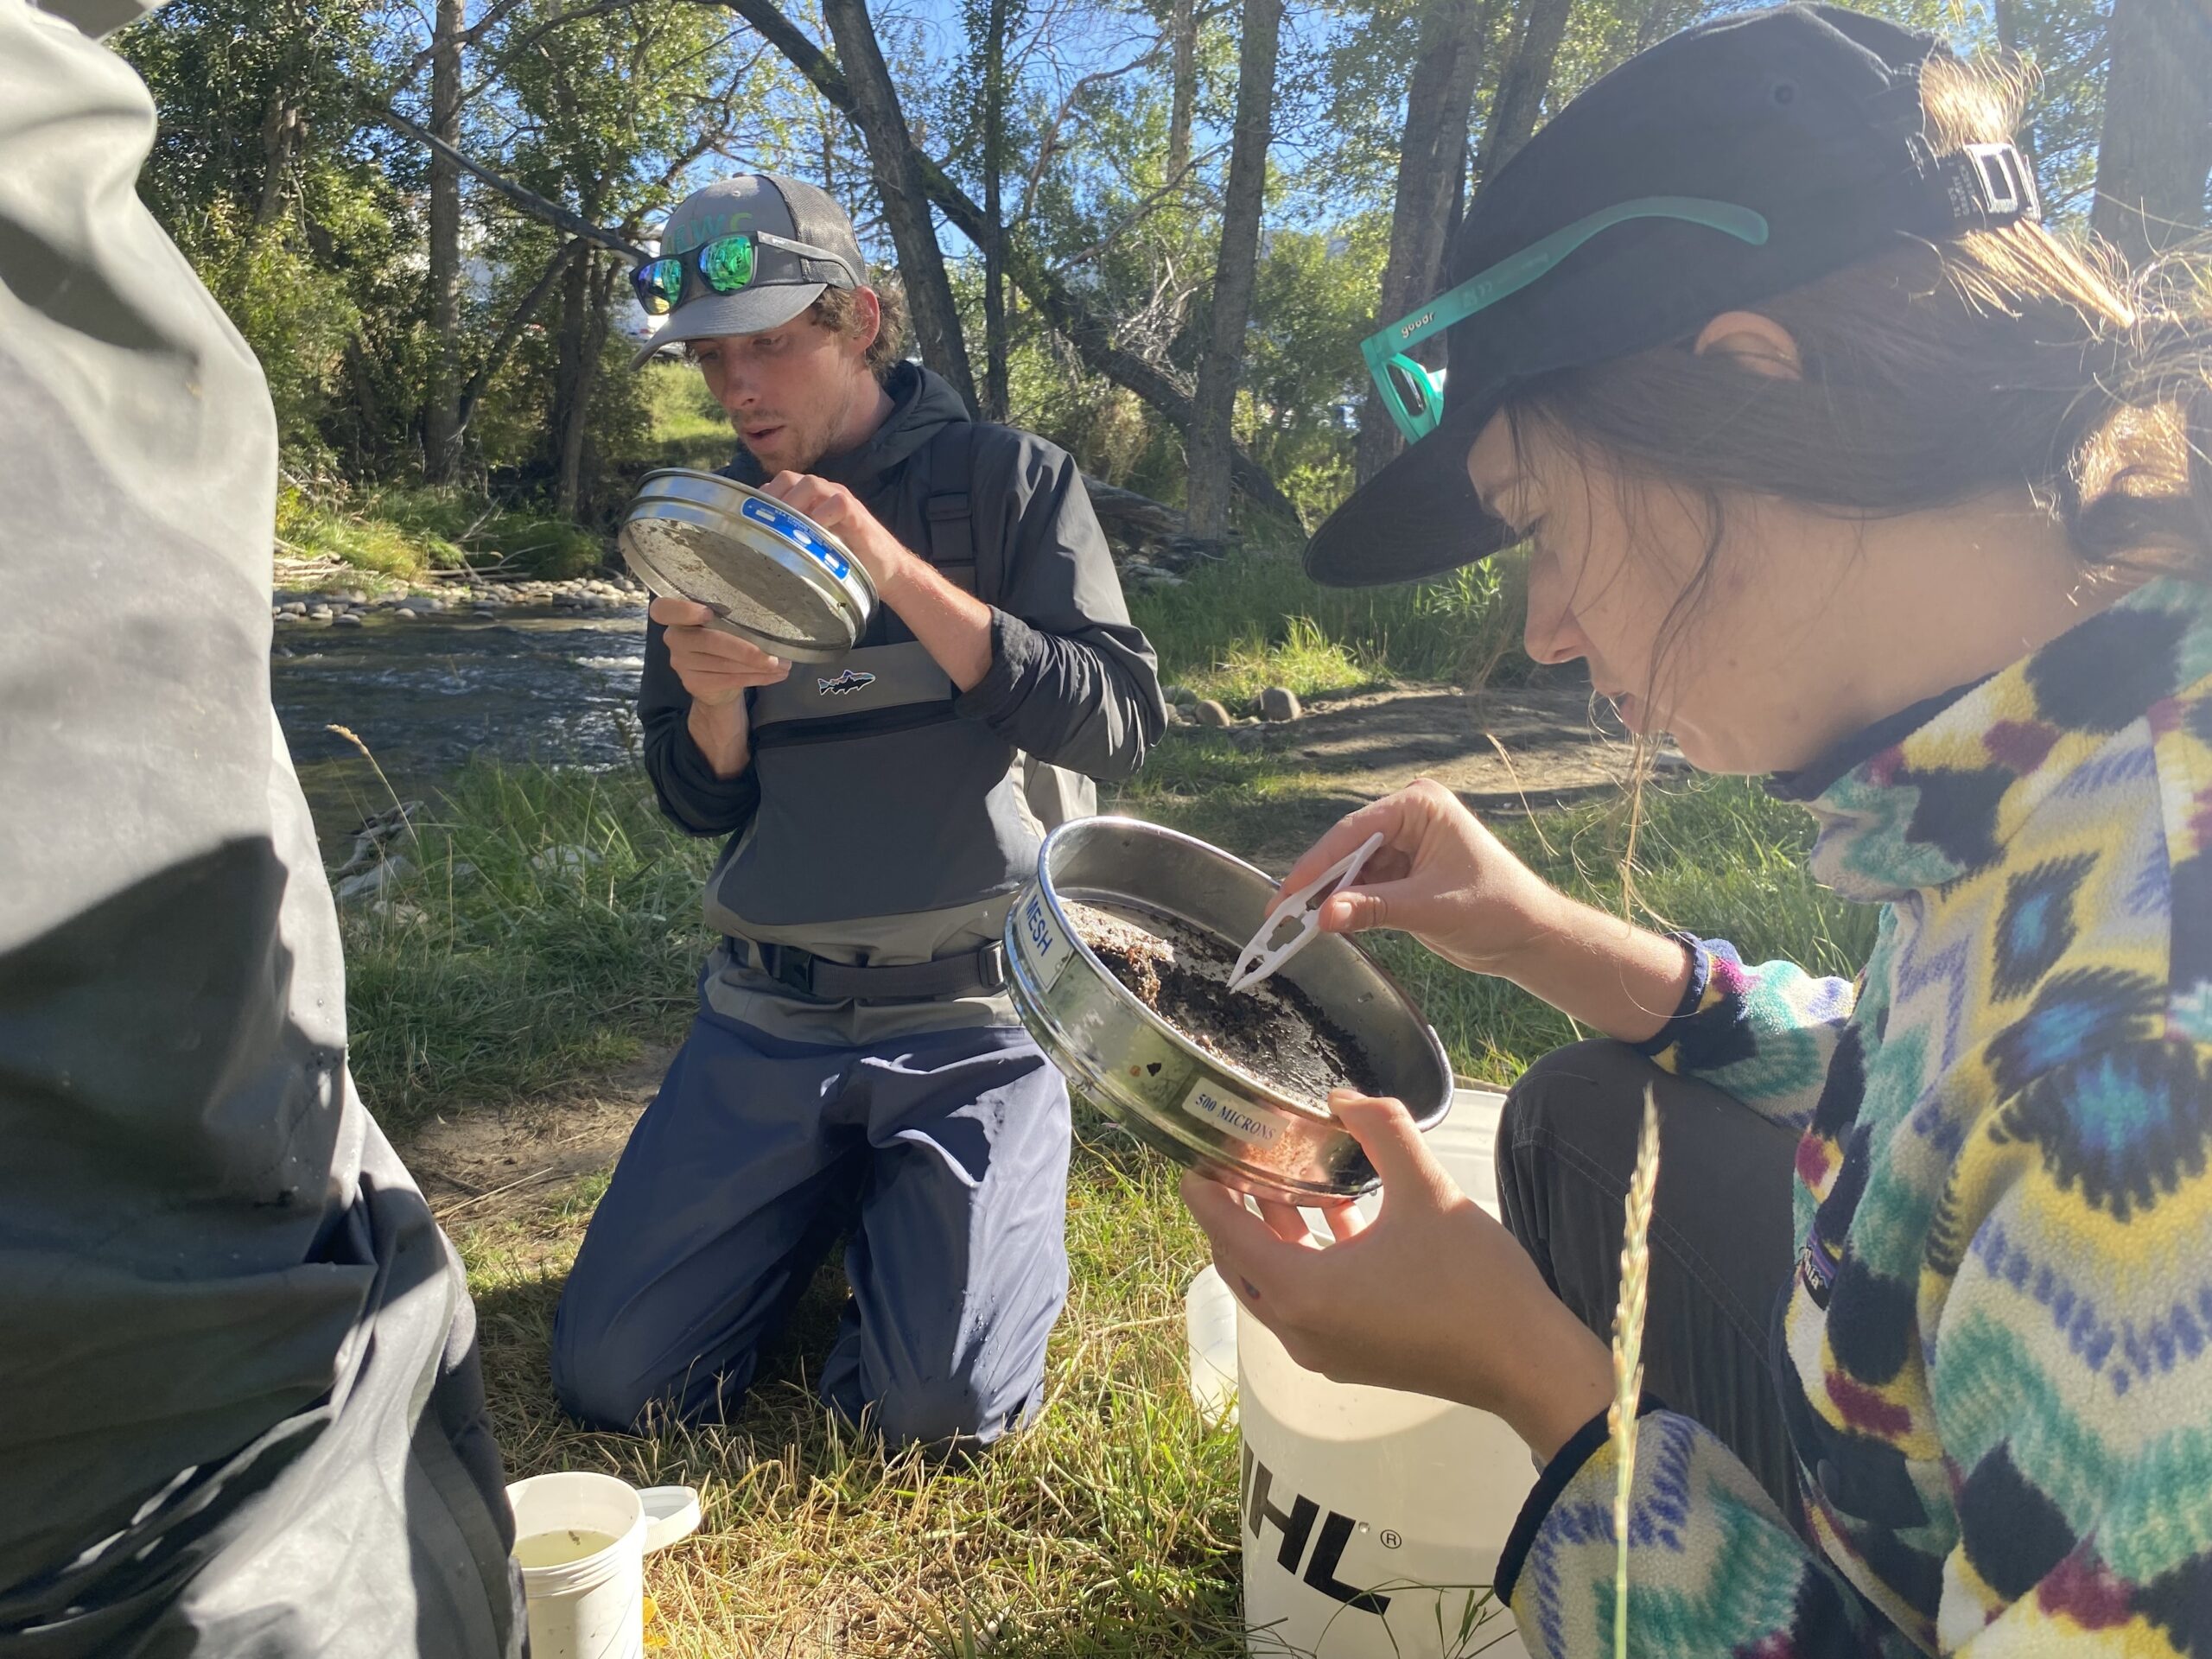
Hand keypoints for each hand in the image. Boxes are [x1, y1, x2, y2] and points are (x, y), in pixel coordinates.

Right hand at [650, 596, 789, 707]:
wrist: (715, 680)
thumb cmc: (723, 639)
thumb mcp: (725, 622)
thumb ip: (732, 615)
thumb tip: (774, 612)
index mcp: (678, 615)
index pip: (663, 609)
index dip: (684, 611)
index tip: (708, 613)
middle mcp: (674, 638)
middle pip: (708, 641)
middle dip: (745, 650)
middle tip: (775, 656)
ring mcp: (681, 662)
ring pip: (723, 664)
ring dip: (757, 666)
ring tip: (783, 665)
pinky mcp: (693, 682)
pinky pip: (728, 679)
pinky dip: (756, 678)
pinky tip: (775, 675)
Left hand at [759, 472, 912, 594]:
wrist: (886, 570)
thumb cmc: (845, 561)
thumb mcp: (812, 546)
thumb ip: (792, 538)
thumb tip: (757, 548)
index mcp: (809, 499)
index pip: (777, 485)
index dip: (761, 499)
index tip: (749, 521)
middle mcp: (823, 493)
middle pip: (789, 478)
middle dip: (772, 499)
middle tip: (763, 526)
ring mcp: (841, 499)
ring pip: (811, 484)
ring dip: (792, 505)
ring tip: (784, 529)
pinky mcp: (856, 513)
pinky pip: (837, 503)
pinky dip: (821, 517)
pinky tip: (813, 537)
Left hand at [1180, 1090, 1610, 1458]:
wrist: (1528, 1365)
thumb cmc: (1475, 1285)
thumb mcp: (1427, 1190)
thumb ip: (1382, 1129)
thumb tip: (1344, 1097)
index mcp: (1303, 1293)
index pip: (1227, 1234)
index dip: (1205, 1192)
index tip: (1195, 1155)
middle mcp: (1300, 1330)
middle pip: (1240, 1262)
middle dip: (1233, 1211)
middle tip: (1235, 1160)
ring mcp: (1324, 1350)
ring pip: (1273, 1283)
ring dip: (1273, 1232)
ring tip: (1283, 1177)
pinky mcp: (1351, 1356)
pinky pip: (1307, 1300)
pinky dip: (1308, 1258)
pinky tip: (1338, 1213)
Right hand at [1274, 778, 1564, 976]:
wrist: (1529, 936)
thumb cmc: (1496, 908)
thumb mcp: (1430, 909)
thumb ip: (1374, 909)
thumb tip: (1323, 916)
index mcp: (1420, 806)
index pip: (1355, 831)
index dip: (1317, 863)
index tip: (1288, 891)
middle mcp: (1409, 817)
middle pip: (1347, 848)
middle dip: (1318, 882)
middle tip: (1281, 912)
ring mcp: (1405, 844)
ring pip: (1351, 869)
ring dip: (1330, 896)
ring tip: (1296, 923)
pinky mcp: (1402, 871)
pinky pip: (1363, 885)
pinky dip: (1347, 905)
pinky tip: (1327, 923)